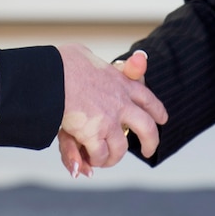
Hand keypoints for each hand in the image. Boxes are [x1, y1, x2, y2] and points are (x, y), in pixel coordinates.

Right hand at [58, 49, 156, 177]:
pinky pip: (99, 154)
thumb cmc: (65, 62)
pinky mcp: (93, 134)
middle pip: (147, 128)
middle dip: (151, 142)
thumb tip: (117, 60)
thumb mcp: (90, 56)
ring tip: (105, 159)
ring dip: (113, 157)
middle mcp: (121, 102)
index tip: (162, 119)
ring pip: (120, 148)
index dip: (156, 110)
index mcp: (122, 82)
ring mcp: (108, 120)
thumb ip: (104, 66)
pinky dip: (94, 159)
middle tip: (148, 151)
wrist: (52, 74)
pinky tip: (89, 159)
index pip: (147, 98)